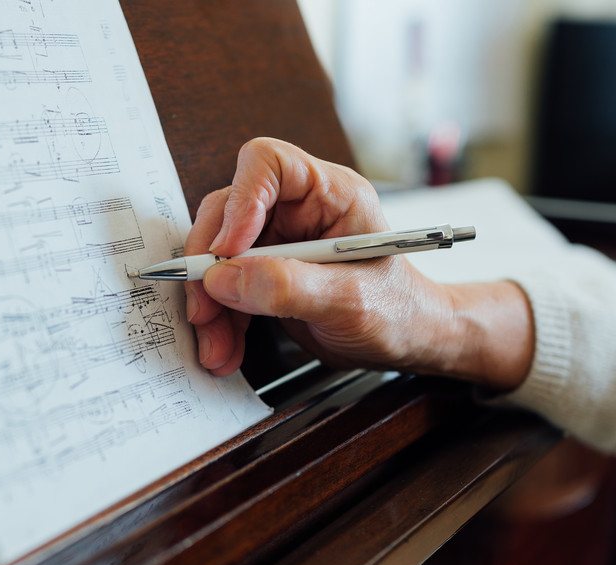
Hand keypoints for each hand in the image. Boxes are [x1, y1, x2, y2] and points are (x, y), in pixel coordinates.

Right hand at [184, 138, 534, 389]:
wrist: (410, 343)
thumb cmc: (401, 311)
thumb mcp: (351, 301)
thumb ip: (288, 288)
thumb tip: (225, 279)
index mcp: (331, 193)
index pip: (269, 165)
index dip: (240, 202)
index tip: (227, 252)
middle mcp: (300, 210)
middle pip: (229, 213)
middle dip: (212, 267)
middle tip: (205, 308)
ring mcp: (280, 241)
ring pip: (220, 257)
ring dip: (210, 304)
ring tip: (216, 347)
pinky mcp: (267, 274)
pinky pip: (228, 287)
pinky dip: (221, 320)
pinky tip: (226, 349)